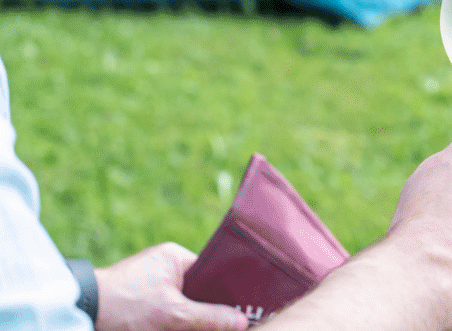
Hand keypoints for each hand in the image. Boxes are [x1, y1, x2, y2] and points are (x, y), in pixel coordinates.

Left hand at [94, 242, 248, 330]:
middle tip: (221, 326)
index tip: (240, 310)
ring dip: (187, 321)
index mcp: (175, 257)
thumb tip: (243, 322)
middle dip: (206, 313)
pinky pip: (165, 311)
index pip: (212, 273)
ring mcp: (148, 284)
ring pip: (181, 305)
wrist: (78, 314)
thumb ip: (209, 318)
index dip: (225, 293)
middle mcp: (163, 266)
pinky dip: (171, 324)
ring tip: (194, 328)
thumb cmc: (124, 306)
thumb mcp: (172, 314)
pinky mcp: (136, 301)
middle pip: (198, 292)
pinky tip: (174, 330)